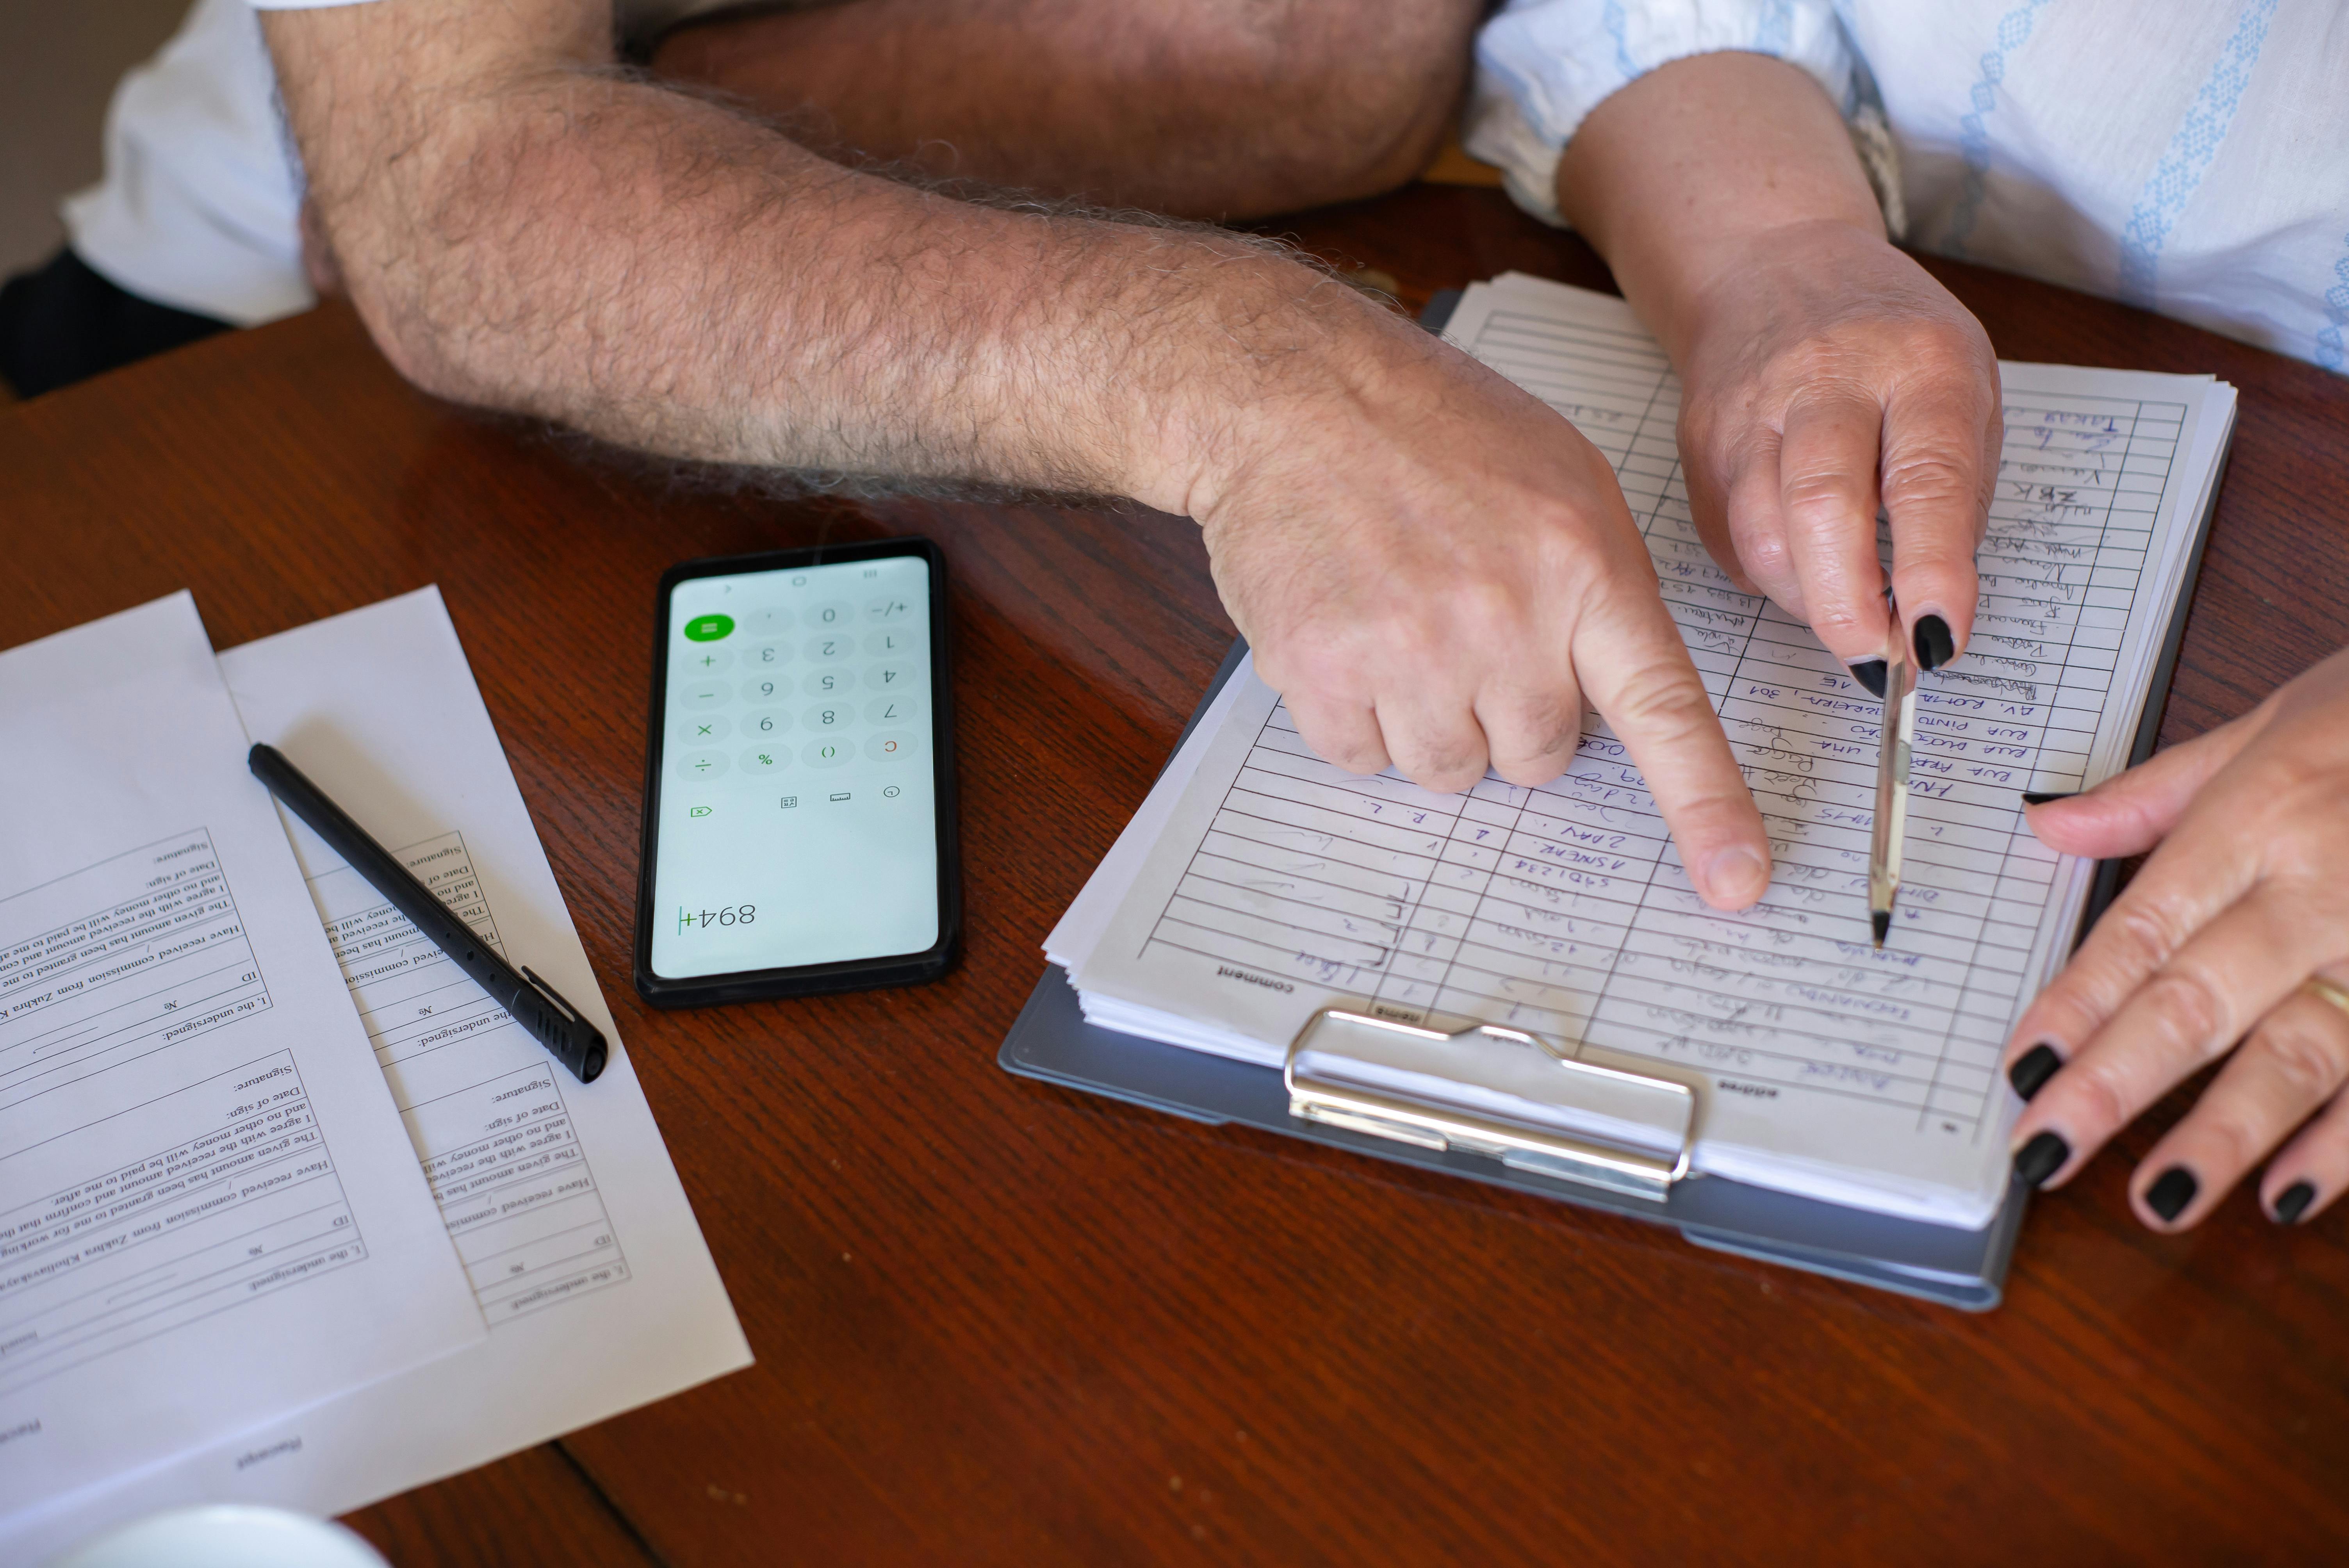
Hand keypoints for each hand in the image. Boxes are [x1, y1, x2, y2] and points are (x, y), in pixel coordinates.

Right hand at [1183, 315, 1773, 910]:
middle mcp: (1504, 617)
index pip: (1661, 710)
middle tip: (1466, 630)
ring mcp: (1409, 649)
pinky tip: (1348, 634)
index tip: (1739, 882)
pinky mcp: (1322, 671)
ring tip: (1398, 622)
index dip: (1705, 805)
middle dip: (1508, 715)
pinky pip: (1360, 758)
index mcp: (1581, 566)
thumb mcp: (1559, 483)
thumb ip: (1598, 594)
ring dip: (1427, 720)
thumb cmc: (1429, 429)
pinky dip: (1353, 716)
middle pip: (1538, 758)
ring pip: (1448, 770)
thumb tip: (1609, 703)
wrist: (1291, 394)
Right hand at [1554, 52, 2000, 684]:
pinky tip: (1799, 563)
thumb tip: (1927, 613)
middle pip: (1822, 507)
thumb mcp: (1965, 388)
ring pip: (1763, 536)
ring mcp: (1751, 408)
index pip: (1926, 478)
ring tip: (1844, 610)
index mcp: (1919, 362)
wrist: (1773, 267)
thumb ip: (1956, 492)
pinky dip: (1769, 575)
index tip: (1937, 639)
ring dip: (1807, 600)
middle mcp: (1829, 376)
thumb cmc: (1889, 344)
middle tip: (1875, 659)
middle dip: (1848, 605)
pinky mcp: (1701, 442)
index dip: (1933, 571)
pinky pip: (1729, 541)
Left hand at [2003, 645, 2348, 1227]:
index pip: (2143, 928)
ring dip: (2224, 1135)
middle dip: (2118, 1083)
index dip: (2076, 1002)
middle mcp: (2321, 890)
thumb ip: (2156, 793)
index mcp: (2260, 819)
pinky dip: (2346, 1143)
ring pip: (2300, 1053)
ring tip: (2155, 1200)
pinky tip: (2289, 1195)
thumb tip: (2048, 825)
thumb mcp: (2273, 722)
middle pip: (2201, 1000)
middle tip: (2046, 1149)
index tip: (2022, 1064)